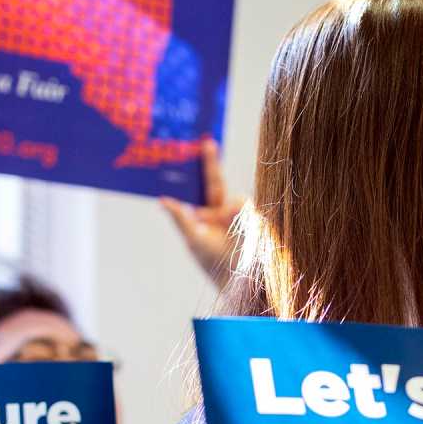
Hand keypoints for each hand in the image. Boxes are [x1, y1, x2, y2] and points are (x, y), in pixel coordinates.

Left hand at [162, 139, 245, 287]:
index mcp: (212, 211)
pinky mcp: (259, 224)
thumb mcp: (193, 239)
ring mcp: (244, 216)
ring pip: (236, 200)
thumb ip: (181, 218)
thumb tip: (163, 199)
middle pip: (219, 182)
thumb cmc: (213, 262)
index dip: (207, 163)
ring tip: (217, 221)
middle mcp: (228, 209)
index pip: (209, 183)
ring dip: (225, 210)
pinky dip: (238, 218)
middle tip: (206, 143)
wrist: (238, 281)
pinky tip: (236, 228)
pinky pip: (248, 213)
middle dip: (212, 163)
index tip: (204, 142)